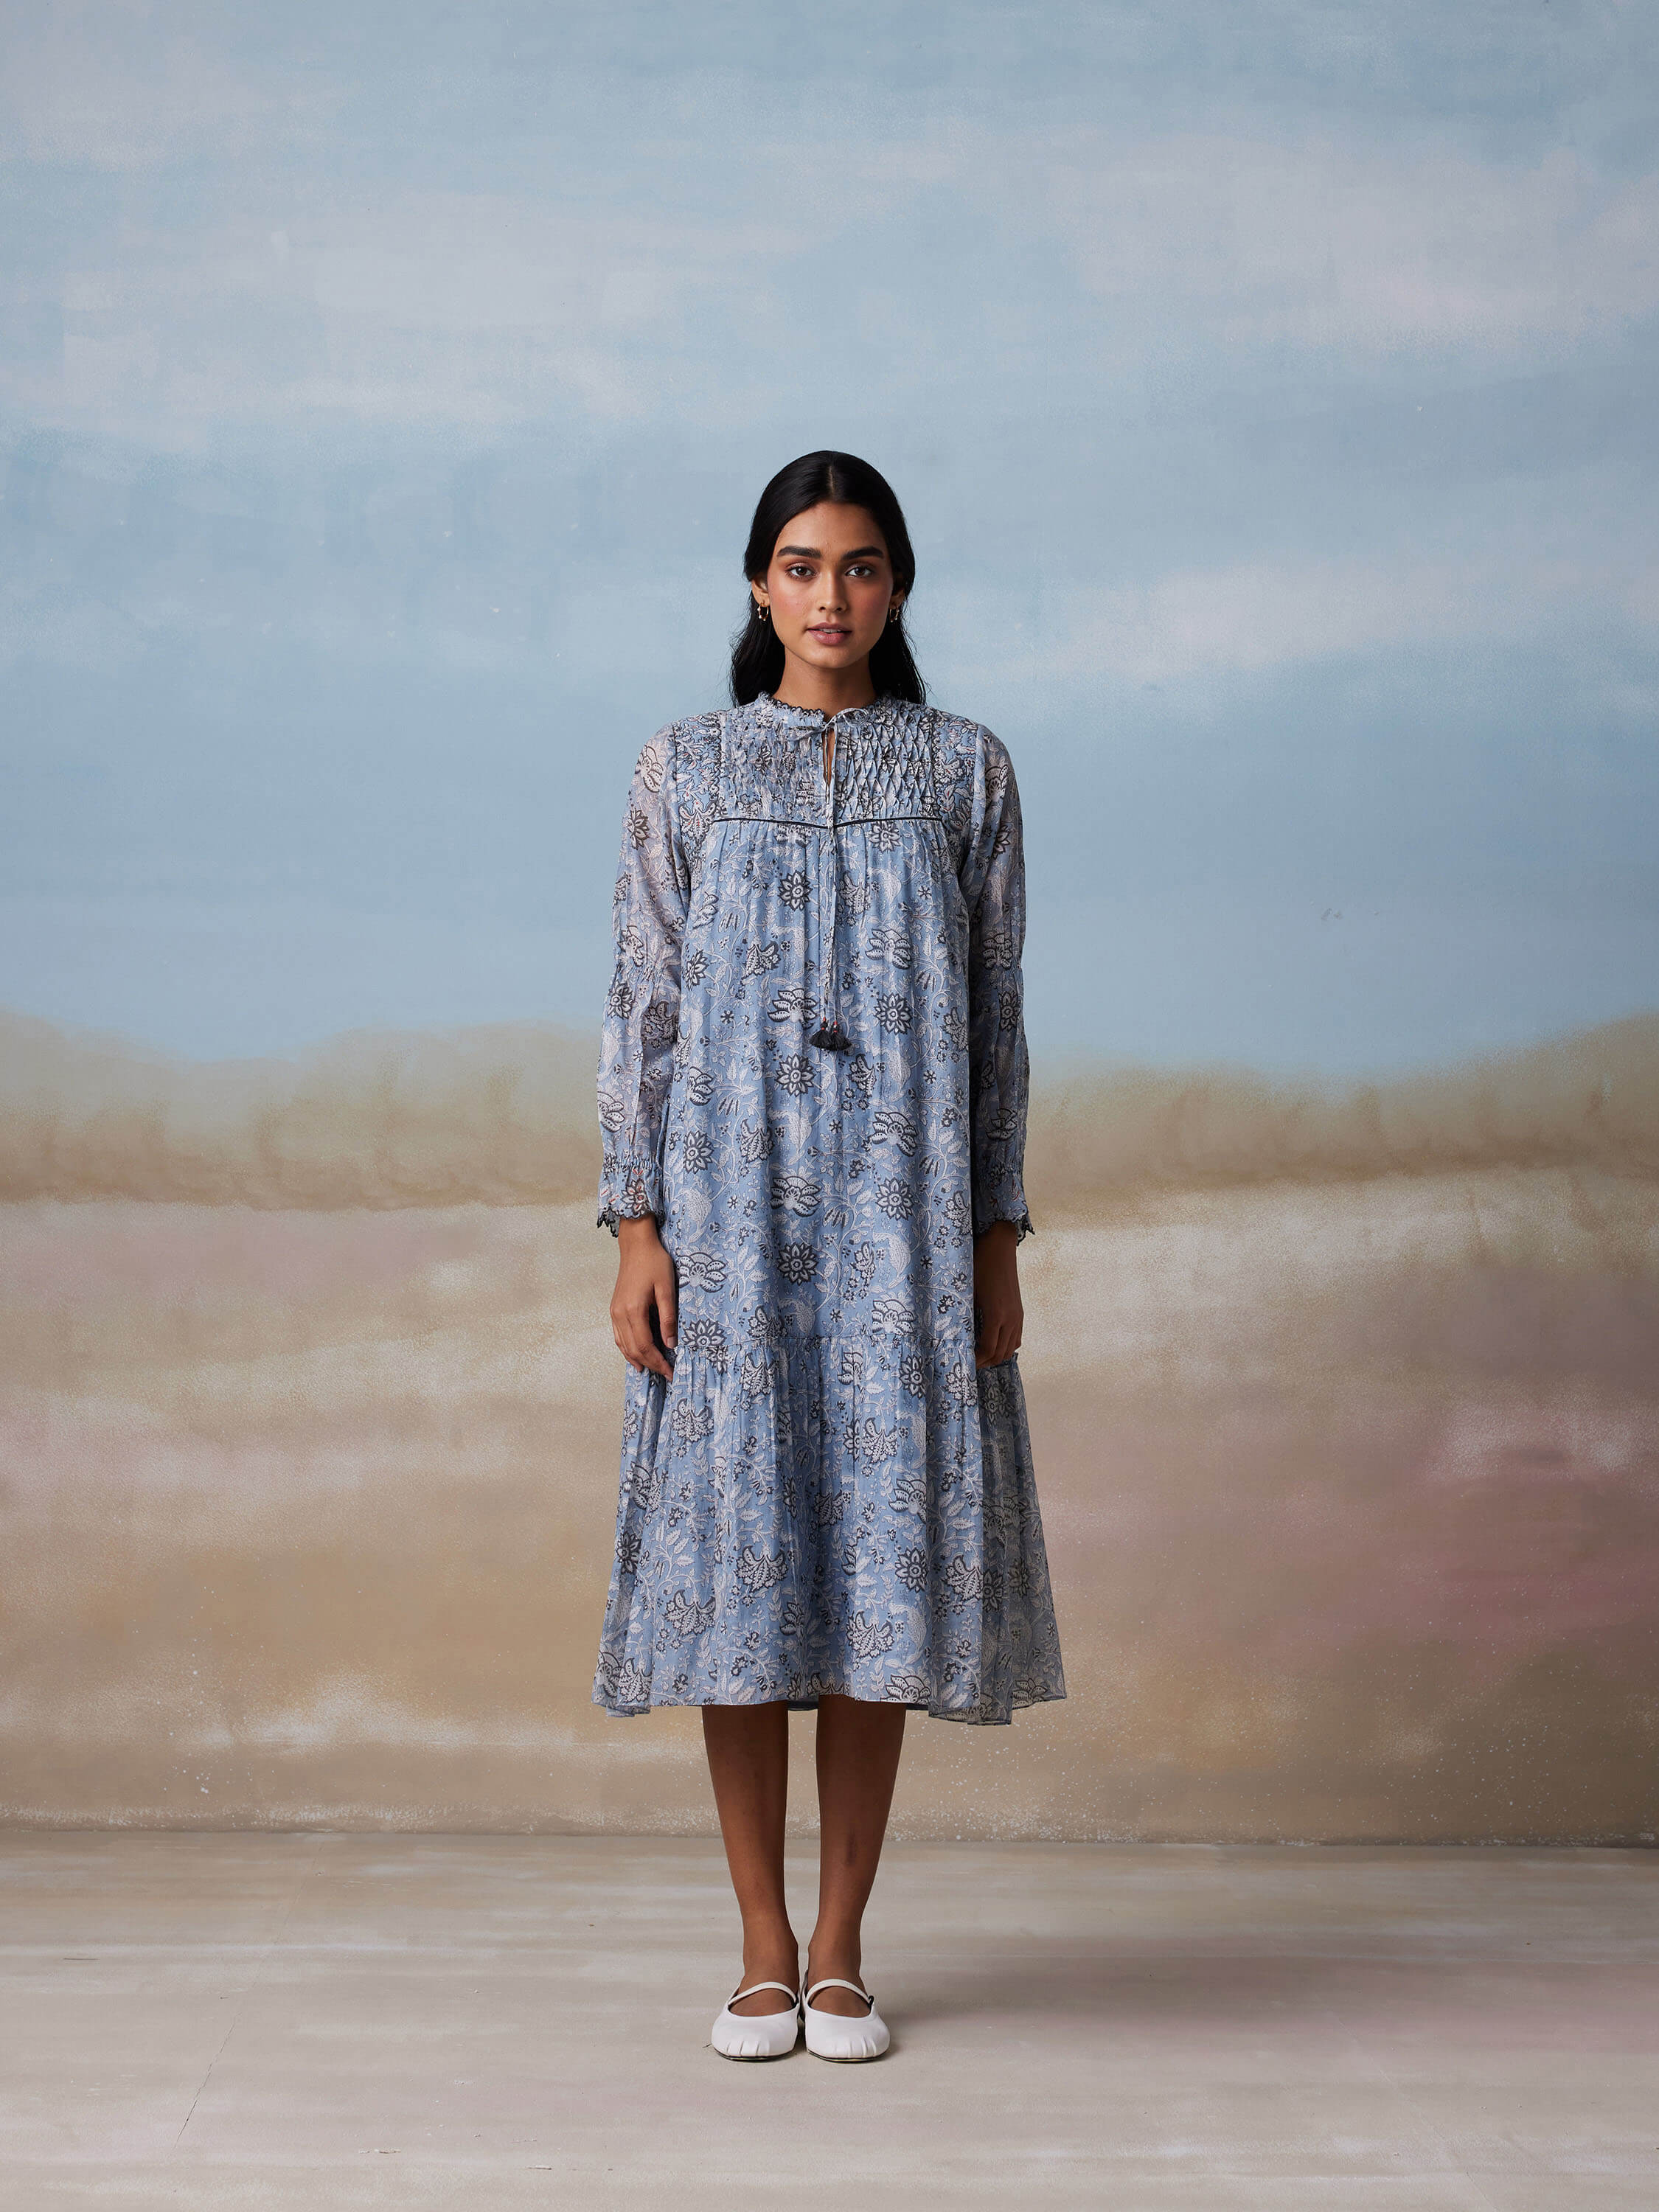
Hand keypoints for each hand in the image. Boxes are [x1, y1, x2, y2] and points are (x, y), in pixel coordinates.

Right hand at [610, 1214, 677, 1380]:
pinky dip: (627, 1349)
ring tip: (650, 1371)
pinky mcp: (615, 1308)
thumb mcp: (667, 1288)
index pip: (645, 1346)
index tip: (671, 1372)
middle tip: (666, 1374)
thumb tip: (671, 1344)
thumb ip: (668, 1318)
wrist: (636, 1244)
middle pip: (633, 1349)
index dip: (658, 1362)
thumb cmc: (655, 1262)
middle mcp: (620, 1314)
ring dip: (637, 1359)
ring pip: (623, 1345)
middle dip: (650, 1364)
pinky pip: (618, 1335)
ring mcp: (615, 1311)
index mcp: (633, 1310)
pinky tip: (634, 1355)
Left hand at [972, 1219, 1022, 1368]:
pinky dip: (1006, 1346)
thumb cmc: (979, 1265)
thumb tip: (953, 1333)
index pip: (988, 1349)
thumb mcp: (967, 1290)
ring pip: (1011, 1348)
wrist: (999, 1246)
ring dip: (996, 1355)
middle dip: (985, 1362)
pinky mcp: (1019, 1311)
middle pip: (1001, 1353)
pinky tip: (993, 1343)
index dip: (976, 1360)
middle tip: (969, 1363)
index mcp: (996, 1314)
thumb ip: (964, 1314)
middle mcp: (1011, 1318)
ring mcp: (1018, 1315)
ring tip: (980, 1356)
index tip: (964, 1362)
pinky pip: (1016, 1338)